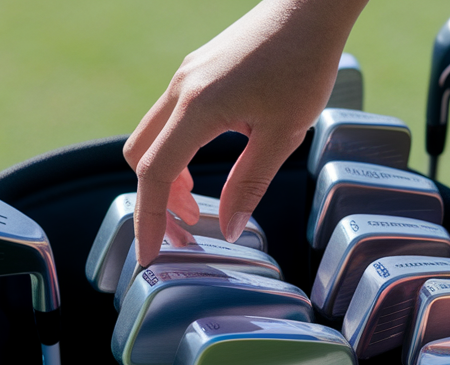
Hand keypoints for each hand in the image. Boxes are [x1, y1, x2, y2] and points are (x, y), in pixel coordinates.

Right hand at [123, 0, 366, 264]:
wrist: (309, 7)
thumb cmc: (303, 62)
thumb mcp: (284, 133)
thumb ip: (251, 183)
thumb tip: (230, 228)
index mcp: (198, 107)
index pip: (156, 175)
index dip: (150, 220)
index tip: (150, 255)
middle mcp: (181, 90)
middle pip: (140, 157)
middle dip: (155, 201)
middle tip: (184, 234)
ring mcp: (184, 78)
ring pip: (152, 138)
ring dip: (167, 177)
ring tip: (198, 207)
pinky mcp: (195, 72)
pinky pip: (169, 120)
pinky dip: (177, 151)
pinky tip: (208, 166)